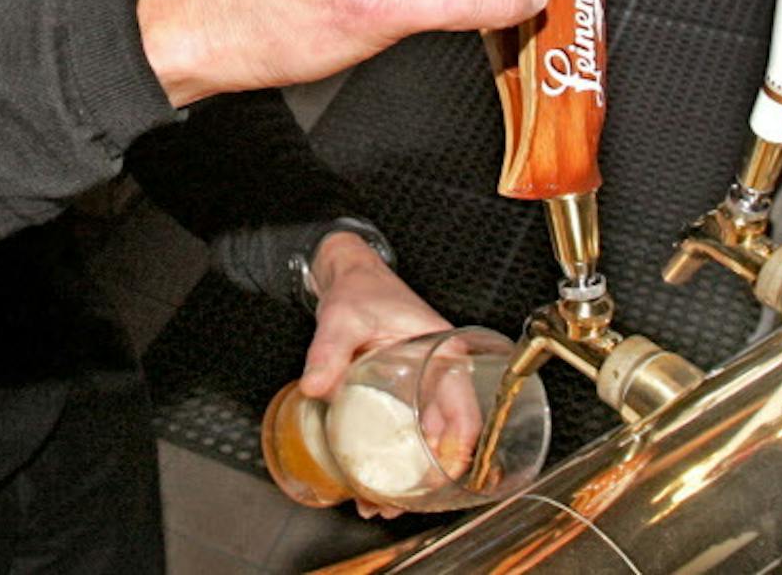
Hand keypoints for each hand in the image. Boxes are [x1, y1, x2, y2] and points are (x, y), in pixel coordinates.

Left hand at [299, 233, 456, 518]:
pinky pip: (403, 433)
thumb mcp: (344, 318)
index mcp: (443, 354)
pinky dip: (392, 460)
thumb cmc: (360, 290)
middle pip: (444, 436)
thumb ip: (329, 351)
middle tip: (398, 504)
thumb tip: (315, 387)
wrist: (348, 278)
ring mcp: (418, 388)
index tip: (443, 478)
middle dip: (426, 477)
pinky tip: (370, 482)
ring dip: (407, 477)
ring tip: (380, 505)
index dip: (460, 447)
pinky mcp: (398, 396)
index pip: (466, 407)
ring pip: (423, 442)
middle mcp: (437, 375)